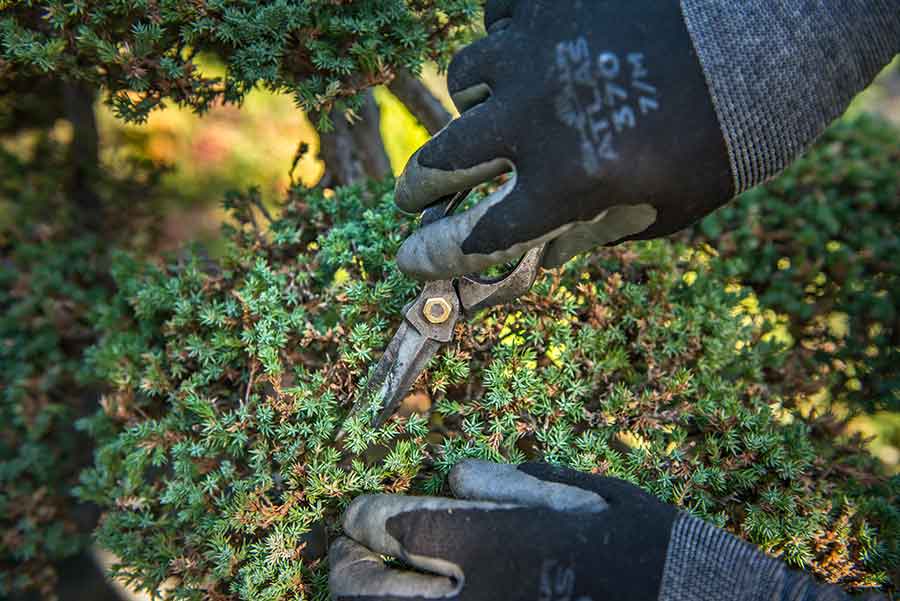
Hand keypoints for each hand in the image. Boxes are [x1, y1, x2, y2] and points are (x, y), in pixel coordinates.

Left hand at [329, 460, 842, 600]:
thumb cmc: (644, 545)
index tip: (354, 517)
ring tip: (354, 587)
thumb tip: (455, 474)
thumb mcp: (589, 494)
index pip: (393, 528)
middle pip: (369, 589)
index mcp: (497, 541)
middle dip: (344, 568)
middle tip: (340, 556)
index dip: (362, 520)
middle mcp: (477, 594)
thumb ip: (514, 482)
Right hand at [394, 0, 733, 279]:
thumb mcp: (671, 204)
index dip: (436, 255)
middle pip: (445, 160)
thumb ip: (597, 231)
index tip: (409, 259)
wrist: (768, 28)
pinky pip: (499, 18)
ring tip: (490, 112)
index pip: (478, 234)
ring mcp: (536, 48)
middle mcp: (536, 116)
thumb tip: (542, 253)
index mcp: (568, 180)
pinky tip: (531, 49)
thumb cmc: (731, 130)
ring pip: (467, 79)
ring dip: (473, 105)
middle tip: (407, 197)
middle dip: (417, 186)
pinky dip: (507, 38)